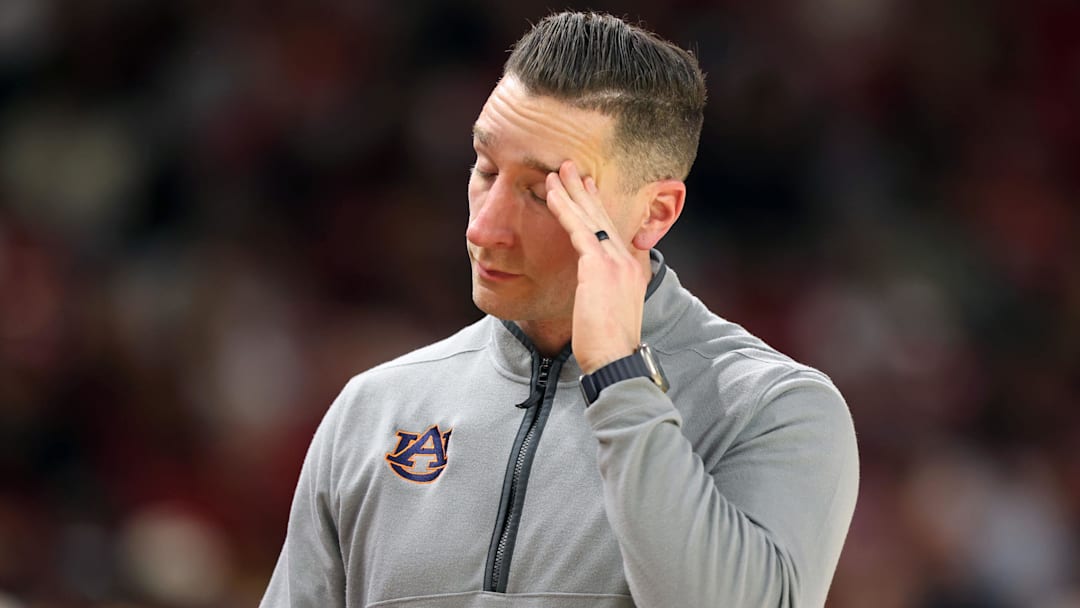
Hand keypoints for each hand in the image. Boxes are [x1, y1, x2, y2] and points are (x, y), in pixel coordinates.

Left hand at [545, 160, 650, 373]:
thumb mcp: (611, 314)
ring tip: (557, 171)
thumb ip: (603, 295)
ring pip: (590, 217)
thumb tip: (593, 295)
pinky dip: (564, 208)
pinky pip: (578, 229)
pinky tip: (551, 192)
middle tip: (571, 167)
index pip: (613, 231)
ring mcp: (616, 261)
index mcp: (633, 270)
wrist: (616, 360)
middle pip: (603, 217)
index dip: (598, 208)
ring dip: (572, 191)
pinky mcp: (598, 266)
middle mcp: (629, 260)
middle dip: (585, 190)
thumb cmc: (609, 347)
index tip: (587, 188)